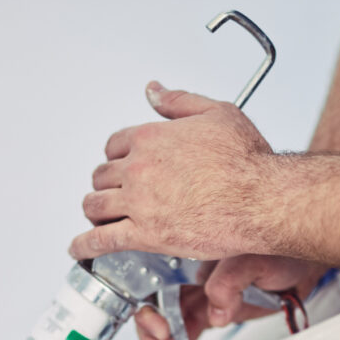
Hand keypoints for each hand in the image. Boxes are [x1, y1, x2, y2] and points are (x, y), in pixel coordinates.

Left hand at [69, 81, 273, 261]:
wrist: (260, 198)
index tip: (121, 165)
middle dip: (106, 184)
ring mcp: (138, 203)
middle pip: (102, 176)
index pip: (115, 145)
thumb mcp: (217, 113)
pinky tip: (79, 249)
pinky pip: (101, 240)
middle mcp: (139, 168)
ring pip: (96, 206)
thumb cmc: (246, 160)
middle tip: (113, 193)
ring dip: (95, 211)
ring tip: (98, 217)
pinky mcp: (144, 235)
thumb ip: (179, 101)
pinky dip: (84, 246)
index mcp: (151, 138)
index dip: (116, 156)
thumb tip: (153, 91)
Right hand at [136, 254, 328, 339]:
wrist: (305, 265)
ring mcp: (197, 301)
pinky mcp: (211, 317)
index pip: (152, 289)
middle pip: (154, 315)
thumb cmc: (280, 251)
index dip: (150, 313)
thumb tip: (216, 313)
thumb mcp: (252, 259)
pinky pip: (184, 338)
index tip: (163, 331)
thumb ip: (229, 282)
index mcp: (187, 262)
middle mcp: (187, 282)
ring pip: (165, 332)